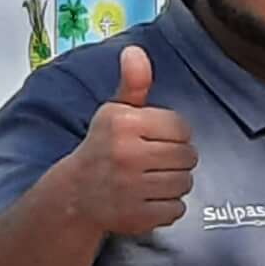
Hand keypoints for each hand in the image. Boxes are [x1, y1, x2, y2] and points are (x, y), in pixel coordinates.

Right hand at [66, 45, 197, 238]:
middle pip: (189, 157)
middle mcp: (126, 154)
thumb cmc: (104, 147)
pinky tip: (147, 198)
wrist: (75, 194)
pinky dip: (167, 207)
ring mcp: (131, 187)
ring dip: (174, 183)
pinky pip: (177, 209)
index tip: (154, 139)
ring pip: (185, 183)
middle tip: (153, 161)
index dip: (173, 135)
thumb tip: (135, 51)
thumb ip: (134, 83)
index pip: (182, 128)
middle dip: (176, 159)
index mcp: (123, 123)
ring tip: (150, 179)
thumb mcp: (115, 112)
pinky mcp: (136, 215)